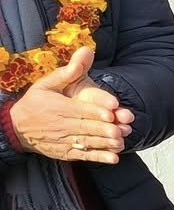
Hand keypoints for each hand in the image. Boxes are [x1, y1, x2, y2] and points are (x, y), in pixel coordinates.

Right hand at [6, 47, 131, 163]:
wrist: (17, 127)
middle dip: (104, 128)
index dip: (96, 110)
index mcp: (58, 107)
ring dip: (105, 143)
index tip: (112, 111)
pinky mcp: (66, 152)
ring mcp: (64, 140)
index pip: (79, 109)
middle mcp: (61, 125)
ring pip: (87, 142)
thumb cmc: (36, 102)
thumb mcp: (47, 83)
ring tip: (120, 141)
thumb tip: (87, 51)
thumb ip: (69, 71)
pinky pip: (84, 156)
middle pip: (85, 127)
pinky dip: (99, 158)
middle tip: (120, 128)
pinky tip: (113, 158)